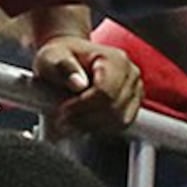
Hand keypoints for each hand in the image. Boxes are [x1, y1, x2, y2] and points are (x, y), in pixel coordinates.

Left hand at [27, 30, 144, 136]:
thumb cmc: (59, 60)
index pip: (105, 92)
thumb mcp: (52, 57)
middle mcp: (131, 74)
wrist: (66, 63)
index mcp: (115, 59)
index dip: (82, 106)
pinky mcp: (132, 104)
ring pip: (120, 120)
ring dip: (92, 126)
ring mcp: (135, 90)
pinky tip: (83, 125)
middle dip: (86, 118)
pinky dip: (101, 129)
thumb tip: (79, 84)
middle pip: (114, 107)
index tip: (62, 111)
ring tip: (71, 123)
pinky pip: (121, 125)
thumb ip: (64, 67)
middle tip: (62, 121)